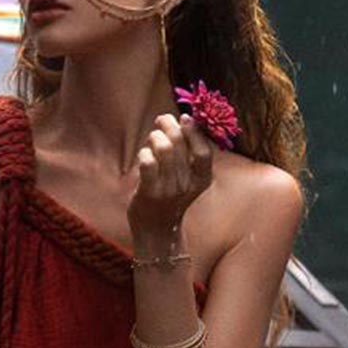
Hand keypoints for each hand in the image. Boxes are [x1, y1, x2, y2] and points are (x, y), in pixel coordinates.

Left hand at [127, 113, 213, 246]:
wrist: (156, 230)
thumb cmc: (170, 195)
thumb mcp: (187, 177)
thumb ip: (188, 152)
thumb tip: (184, 118)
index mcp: (202, 179)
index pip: (204, 152)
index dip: (195, 131)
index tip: (185, 118)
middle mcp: (187, 185)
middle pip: (180, 142)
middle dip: (168, 125)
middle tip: (161, 121)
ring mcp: (168, 189)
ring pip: (164, 148)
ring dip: (155, 136)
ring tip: (152, 139)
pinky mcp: (149, 193)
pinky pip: (148, 163)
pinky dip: (144, 152)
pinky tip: (143, 155)